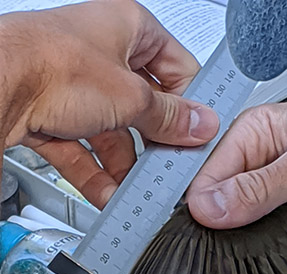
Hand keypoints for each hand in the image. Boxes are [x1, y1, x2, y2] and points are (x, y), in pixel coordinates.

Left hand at [0, 0, 217, 207]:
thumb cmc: (48, 64)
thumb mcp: (129, 96)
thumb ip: (168, 115)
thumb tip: (199, 123)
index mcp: (127, 29)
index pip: (177, 68)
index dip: (189, 101)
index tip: (197, 130)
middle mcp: (102, 54)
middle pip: (144, 105)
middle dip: (153, 140)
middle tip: (168, 162)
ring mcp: (78, 85)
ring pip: (113, 131)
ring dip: (124, 164)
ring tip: (137, 186)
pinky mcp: (55, 113)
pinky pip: (85, 146)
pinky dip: (96, 171)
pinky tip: (109, 192)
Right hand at [187, 96, 286, 258]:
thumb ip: (260, 187)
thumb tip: (207, 207)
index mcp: (256, 136)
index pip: (208, 174)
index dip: (199, 204)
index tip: (197, 230)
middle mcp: (261, 170)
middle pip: (219, 207)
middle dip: (216, 232)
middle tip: (209, 255)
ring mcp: (277, 203)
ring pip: (241, 234)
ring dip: (240, 252)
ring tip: (232, 270)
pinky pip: (270, 252)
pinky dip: (266, 265)